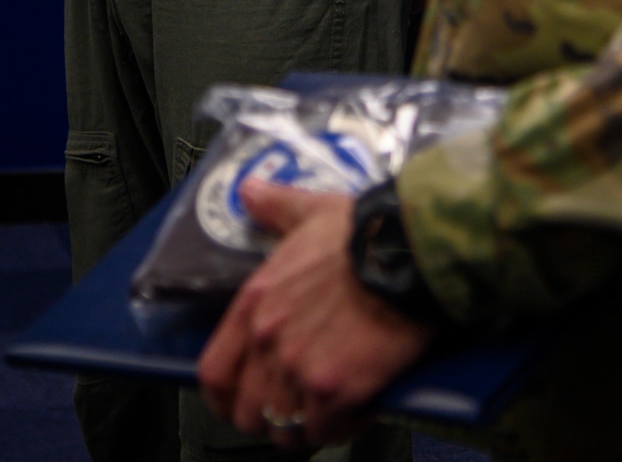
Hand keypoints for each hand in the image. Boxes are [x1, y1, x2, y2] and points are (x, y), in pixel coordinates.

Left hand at [200, 180, 433, 448]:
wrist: (407, 250)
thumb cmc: (362, 232)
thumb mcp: (309, 210)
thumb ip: (274, 206)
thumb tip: (249, 191)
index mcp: (255, 303)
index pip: (214, 373)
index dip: (224, 398)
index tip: (240, 401)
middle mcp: (269, 340)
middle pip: (248, 412)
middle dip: (270, 416)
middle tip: (296, 406)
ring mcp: (300, 368)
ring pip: (287, 429)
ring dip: (306, 425)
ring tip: (328, 411)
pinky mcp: (336, 389)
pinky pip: (327, 431)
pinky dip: (341, 427)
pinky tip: (357, 408)